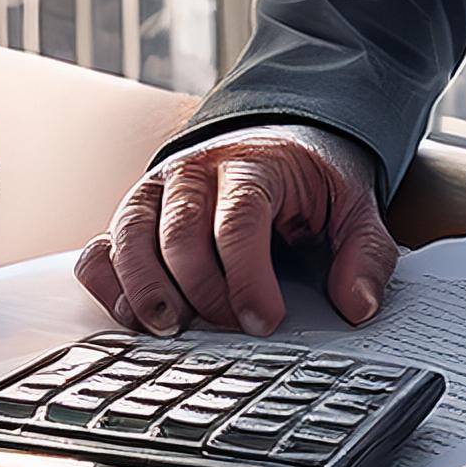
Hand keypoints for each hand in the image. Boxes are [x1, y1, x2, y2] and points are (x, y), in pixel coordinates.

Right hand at [75, 124, 397, 336]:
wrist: (277, 136)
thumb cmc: (311, 180)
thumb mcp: (354, 206)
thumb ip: (364, 254)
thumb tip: (358, 307)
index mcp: (252, 166)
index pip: (239, 219)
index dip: (247, 276)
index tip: (263, 321)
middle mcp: (194, 174)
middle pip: (179, 232)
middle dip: (199, 290)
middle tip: (225, 330)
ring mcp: (156, 193)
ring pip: (129, 236)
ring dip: (144, 289)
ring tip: (169, 330)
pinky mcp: (134, 217)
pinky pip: (101, 248)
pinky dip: (106, 284)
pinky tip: (131, 317)